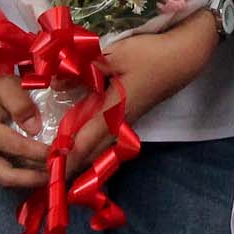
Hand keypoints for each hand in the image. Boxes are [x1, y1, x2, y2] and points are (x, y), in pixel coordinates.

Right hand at [0, 69, 51, 188]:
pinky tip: (37, 172)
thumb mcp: (8, 85)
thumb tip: (35, 129)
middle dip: (33, 178)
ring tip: (50, 175)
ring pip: (2, 180)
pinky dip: (20, 178)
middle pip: (4, 175)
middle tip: (57, 175)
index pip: (13, 146)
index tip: (60, 153)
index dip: (39, 153)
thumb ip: (22, 104)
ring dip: (28, 181)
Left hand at [60, 13, 214, 166]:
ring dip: (79, 158)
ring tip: (59, 169)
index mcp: (113, 113)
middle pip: (91, 154)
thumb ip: (84, 70)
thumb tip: (55, 83)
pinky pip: (104, 137)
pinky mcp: (129, 114)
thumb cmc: (152, 55)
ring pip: (99, 147)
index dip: (65, 158)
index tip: (47, 172)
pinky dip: (89, 145)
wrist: (185, 56)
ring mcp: (125, 121)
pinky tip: (79, 144)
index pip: (83, 143)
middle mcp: (119, 124)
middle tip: (48, 178)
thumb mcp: (116, 55)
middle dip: (69, 167)